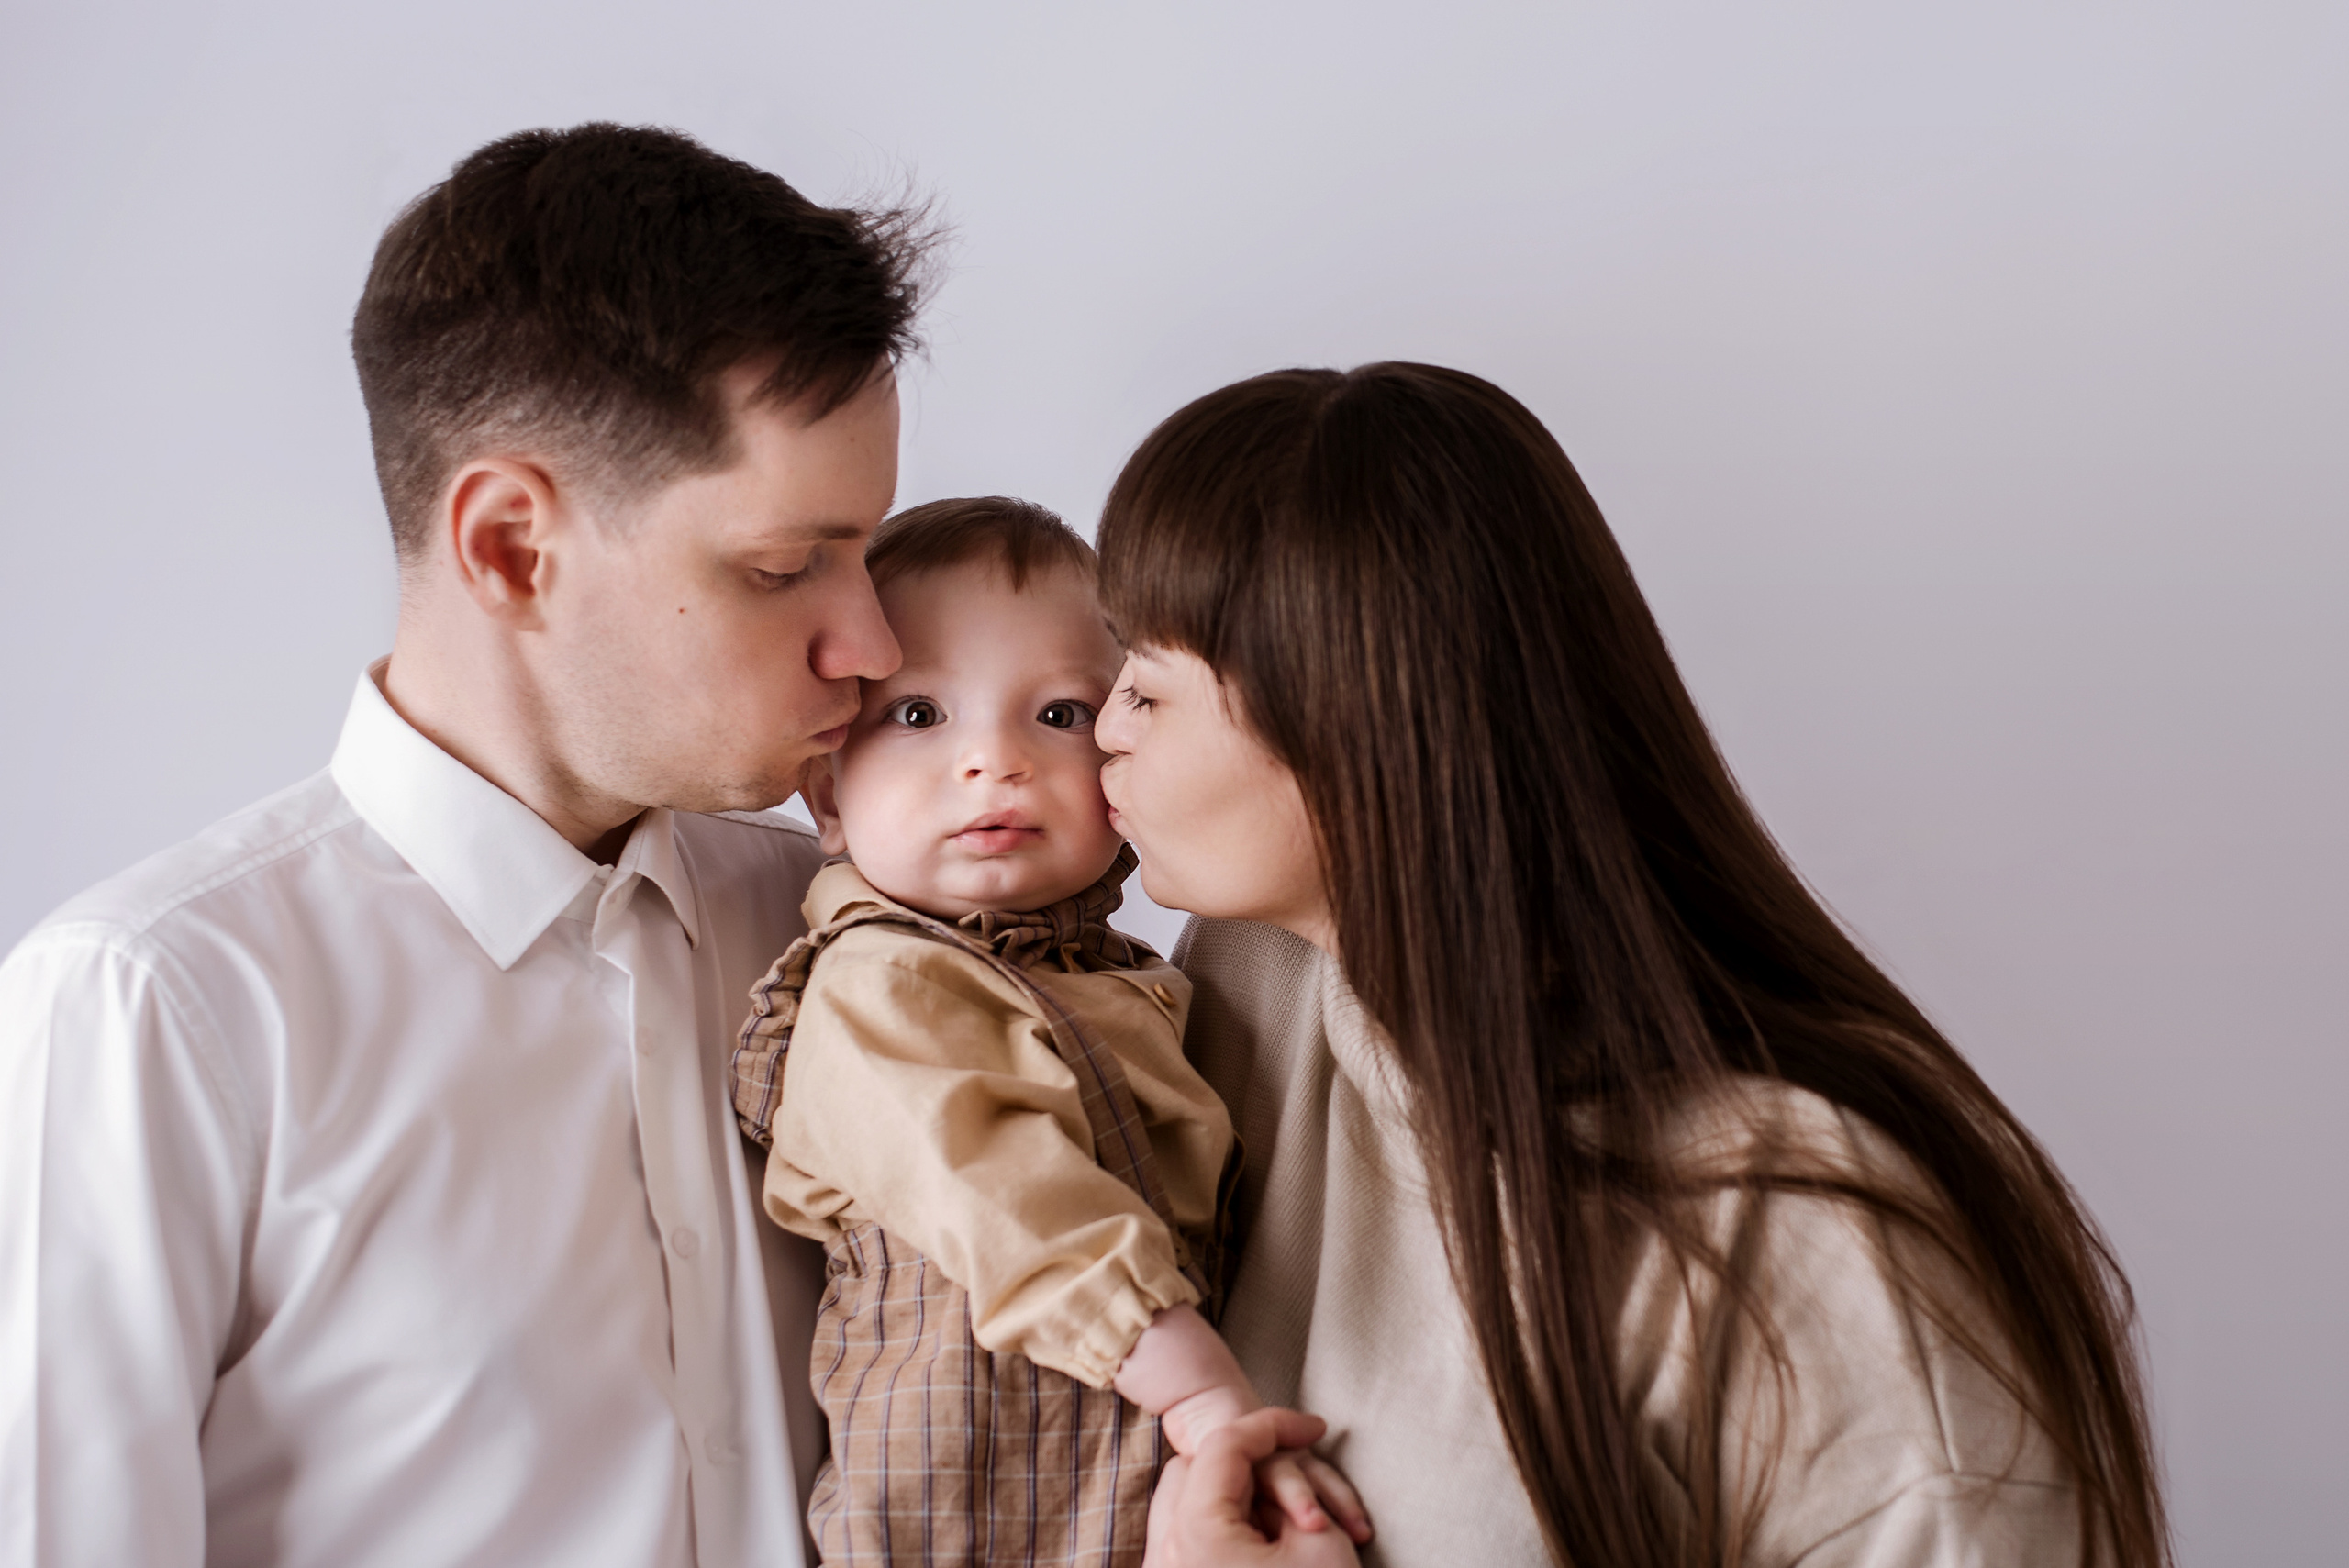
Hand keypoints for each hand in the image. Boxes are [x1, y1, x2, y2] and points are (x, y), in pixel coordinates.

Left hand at [1144, 1409, 1366, 1567]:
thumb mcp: (1318, 1544)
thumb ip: (1287, 1489)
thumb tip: (1268, 1479)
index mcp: (1197, 1529)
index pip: (1225, 1444)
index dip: (1273, 1424)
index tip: (1314, 1427)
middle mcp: (1166, 1551)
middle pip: (1194, 1471)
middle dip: (1246, 1466)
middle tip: (1295, 1486)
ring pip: (1184, 1505)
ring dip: (1231, 1499)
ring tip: (1286, 1524)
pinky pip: (1186, 1542)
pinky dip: (1219, 1530)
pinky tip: (1261, 1548)